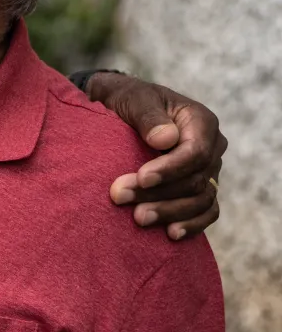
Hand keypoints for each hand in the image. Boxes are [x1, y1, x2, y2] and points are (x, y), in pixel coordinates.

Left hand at [84, 71, 226, 239]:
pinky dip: (193, 224)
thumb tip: (166, 139)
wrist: (121, 110)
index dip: (170, 169)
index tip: (141, 178)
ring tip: (138, 218)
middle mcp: (212, 147)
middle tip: (120, 197)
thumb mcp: (133, 98)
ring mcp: (209, 170)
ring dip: (171, 212)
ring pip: (202, 200)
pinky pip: (207, 211)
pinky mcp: (200, 188)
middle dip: (159, 192)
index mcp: (201, 121)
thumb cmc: (127, 100)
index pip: (196, 153)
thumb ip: (148, 115)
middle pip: (195, 180)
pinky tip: (171, 233)